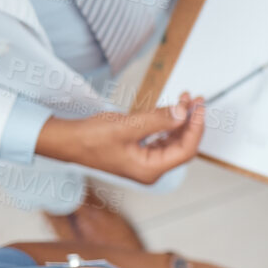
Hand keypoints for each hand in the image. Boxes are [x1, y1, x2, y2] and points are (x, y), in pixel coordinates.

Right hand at [35, 93, 204, 183]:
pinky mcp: (138, 152)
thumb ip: (158, 120)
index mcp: (150, 169)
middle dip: (191, 121)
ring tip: (186, 99)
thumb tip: (183, 113)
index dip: (196, 127)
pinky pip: (161, 138)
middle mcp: (150, 169)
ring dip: (180, 120)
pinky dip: (168, 123)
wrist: (67, 141)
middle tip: (195, 99)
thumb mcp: (127, 126)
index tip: (199, 107)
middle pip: (182, 145)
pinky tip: (170, 110)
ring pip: (172, 140)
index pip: (186, 150)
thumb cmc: (90, 139)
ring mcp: (145, 161)